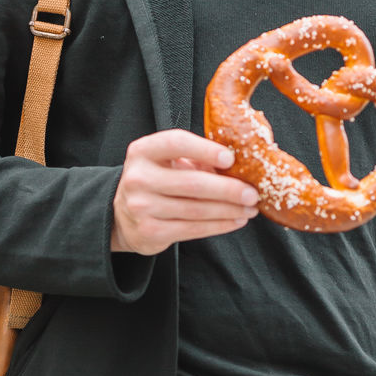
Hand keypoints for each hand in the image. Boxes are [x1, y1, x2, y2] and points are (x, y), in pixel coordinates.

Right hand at [111, 129, 258, 255]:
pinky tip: (235, 221)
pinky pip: (193, 229)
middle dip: (228, 189)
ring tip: (250, 208)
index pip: (175, 143)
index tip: (230, 158)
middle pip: (192, 183)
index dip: (205, 149)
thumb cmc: (155, 180)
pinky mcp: (150, 232)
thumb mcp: (165, 161)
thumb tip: (239, 164)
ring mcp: (142, 207)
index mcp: (143, 151)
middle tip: (252, 192)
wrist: (122, 215)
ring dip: (229, 210)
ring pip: (196, 210)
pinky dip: (219, 225)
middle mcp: (139, 178)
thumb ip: (195, 157)